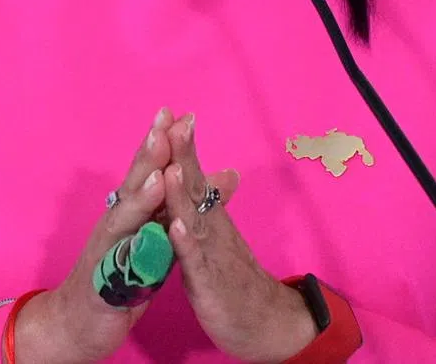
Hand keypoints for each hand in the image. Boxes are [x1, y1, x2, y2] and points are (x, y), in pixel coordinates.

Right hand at [11, 107, 172, 363]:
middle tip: (165, 122)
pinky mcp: (103, 281)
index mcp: (132, 210)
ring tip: (160, 172)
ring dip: (141, 194)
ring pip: (124, 217)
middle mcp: (116, 221)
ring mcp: (106, 249)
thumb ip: (181, 207)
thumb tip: (226, 177)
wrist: (80, 323)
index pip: (149, 170)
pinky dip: (132, 251)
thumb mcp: (159, 238)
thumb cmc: (122, 275)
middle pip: (133, 182)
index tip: (180, 113)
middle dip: (150, 152)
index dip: (162, 142)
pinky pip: (119, 263)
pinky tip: (146, 238)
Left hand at [164, 114, 317, 363]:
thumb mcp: (222, 236)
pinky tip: (177, 226)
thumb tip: (222, 171)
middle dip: (182, 154)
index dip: (180, 146)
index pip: (193, 174)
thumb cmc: (235, 277)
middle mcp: (211, 227)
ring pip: (194, 219)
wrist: (266, 323)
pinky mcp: (209, 284)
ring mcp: (211, 254)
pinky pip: (196, 262)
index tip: (169, 113)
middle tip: (173, 121)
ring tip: (171, 166)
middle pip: (195, 185)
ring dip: (182, 193)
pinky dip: (185, 244)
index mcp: (208, 216)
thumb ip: (215, 204)